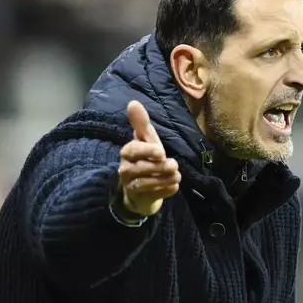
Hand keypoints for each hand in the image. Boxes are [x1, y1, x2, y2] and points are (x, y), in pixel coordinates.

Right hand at [118, 100, 180, 215]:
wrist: (141, 190)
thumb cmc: (145, 160)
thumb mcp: (145, 141)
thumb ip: (141, 124)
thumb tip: (133, 102)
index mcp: (127, 153)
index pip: (132, 150)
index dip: (147, 151)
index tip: (161, 152)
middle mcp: (125, 170)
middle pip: (141, 168)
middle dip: (160, 167)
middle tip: (174, 164)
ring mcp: (131, 186)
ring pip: (148, 183)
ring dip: (166, 178)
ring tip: (176, 174)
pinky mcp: (140, 200)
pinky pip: (154, 195)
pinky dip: (167, 190)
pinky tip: (174, 186)